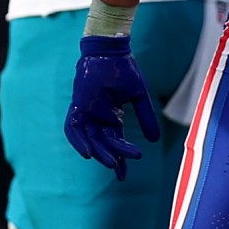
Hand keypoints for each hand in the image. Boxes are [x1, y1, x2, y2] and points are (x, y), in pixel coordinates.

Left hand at [65, 34, 162, 176]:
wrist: (111, 53)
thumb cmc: (124, 70)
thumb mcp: (139, 97)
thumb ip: (146, 117)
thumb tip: (155, 140)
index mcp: (112, 116)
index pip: (115, 141)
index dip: (121, 157)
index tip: (124, 175)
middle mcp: (98, 117)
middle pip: (104, 144)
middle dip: (112, 159)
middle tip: (121, 172)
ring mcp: (87, 113)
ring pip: (90, 140)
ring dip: (99, 153)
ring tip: (112, 163)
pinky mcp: (78, 107)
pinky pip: (73, 129)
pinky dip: (79, 141)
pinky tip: (88, 153)